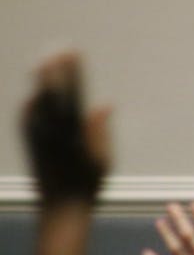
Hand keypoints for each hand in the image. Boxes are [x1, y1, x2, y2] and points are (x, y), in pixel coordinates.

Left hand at [22, 52, 110, 207]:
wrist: (60, 207)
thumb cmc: (89, 184)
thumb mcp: (104, 157)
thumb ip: (100, 129)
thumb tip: (104, 104)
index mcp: (75, 132)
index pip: (74, 93)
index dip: (74, 71)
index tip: (74, 52)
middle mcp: (53, 132)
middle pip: (52, 93)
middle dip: (55, 69)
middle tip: (55, 47)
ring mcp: (38, 138)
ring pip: (38, 102)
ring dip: (41, 82)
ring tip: (42, 62)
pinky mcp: (29, 145)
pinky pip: (28, 119)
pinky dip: (31, 105)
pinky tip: (33, 96)